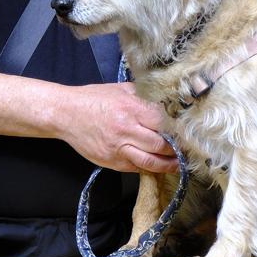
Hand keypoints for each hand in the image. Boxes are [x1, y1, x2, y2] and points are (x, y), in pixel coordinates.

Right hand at [57, 81, 178, 173]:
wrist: (65, 114)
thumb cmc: (94, 99)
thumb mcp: (121, 89)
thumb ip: (143, 95)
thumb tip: (167, 99)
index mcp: (131, 108)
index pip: (163, 122)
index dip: (179, 129)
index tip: (190, 131)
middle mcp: (126, 129)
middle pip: (161, 144)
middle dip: (177, 149)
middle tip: (189, 150)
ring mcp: (118, 148)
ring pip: (150, 161)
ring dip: (168, 165)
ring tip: (179, 164)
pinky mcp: (111, 161)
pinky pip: (136, 168)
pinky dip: (149, 168)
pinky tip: (158, 166)